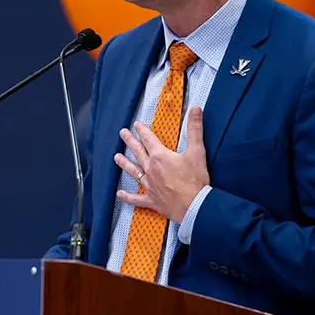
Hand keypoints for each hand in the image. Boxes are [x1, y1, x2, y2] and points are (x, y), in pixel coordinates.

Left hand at [115, 106, 208, 223]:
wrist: (194, 205)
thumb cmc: (195, 180)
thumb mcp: (197, 151)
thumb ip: (195, 129)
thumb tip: (196, 109)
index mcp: (160, 156)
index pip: (149, 139)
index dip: (142, 130)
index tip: (136, 125)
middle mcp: (151, 169)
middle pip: (138, 152)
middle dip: (130, 141)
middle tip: (122, 133)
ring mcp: (150, 185)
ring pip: (133, 172)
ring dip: (124, 164)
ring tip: (116, 157)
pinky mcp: (152, 200)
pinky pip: (136, 198)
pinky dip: (127, 197)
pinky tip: (120, 194)